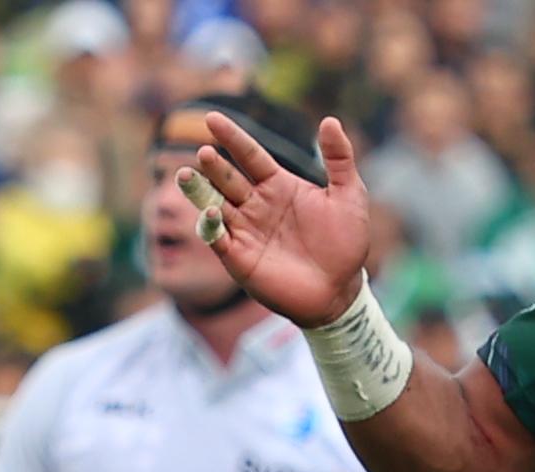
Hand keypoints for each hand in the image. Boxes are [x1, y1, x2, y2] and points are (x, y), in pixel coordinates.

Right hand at [182, 113, 377, 328]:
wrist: (340, 290)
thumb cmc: (346, 242)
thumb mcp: (349, 195)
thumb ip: (339, 159)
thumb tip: (329, 121)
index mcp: (277, 184)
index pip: (249, 154)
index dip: (232, 137)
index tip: (212, 118)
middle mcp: (256, 205)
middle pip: (227, 178)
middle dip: (214, 165)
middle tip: (204, 152)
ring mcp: (245, 231)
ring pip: (214, 205)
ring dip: (198, 191)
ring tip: (184, 174)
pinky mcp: (239, 259)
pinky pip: (218, 239)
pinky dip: (210, 226)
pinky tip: (211, 213)